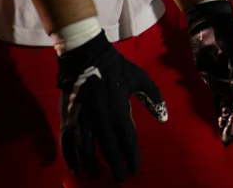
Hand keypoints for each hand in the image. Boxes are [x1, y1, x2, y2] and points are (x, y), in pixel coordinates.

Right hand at [57, 32, 167, 180]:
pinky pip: (68, 144)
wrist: (86, 57)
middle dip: (116, 168)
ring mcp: (82, 121)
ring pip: (86, 152)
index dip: (132, 159)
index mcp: (120, 112)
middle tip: (121, 178)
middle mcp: (101, 121)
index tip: (135, 170)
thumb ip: (154, 98)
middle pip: (109, 152)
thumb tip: (164, 118)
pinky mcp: (68, 119)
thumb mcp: (140, 78)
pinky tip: (76, 168)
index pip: (128, 143)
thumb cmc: (116, 68)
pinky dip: (71, 158)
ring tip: (99, 175)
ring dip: (93, 166)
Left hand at [186, 0, 232, 144]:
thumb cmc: (214, 36)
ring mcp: (232, 76)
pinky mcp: (222, 75)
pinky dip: (222, 109)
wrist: (208, 22)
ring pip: (232, 102)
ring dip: (229, 118)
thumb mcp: (222, 53)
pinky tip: (220, 120)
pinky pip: (223, 96)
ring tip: (224, 135)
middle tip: (227, 139)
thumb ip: (229, 74)